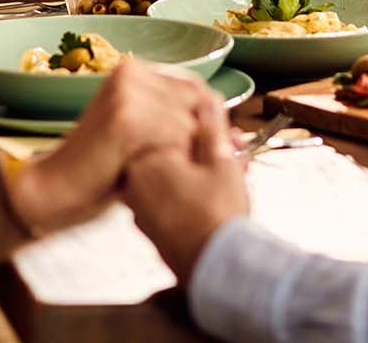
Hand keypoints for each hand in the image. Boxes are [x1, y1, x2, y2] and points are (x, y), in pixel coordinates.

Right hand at [9, 61, 223, 234]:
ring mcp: (127, 91)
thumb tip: (241, 138)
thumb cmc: (104, 170)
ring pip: (188, 124)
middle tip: (193, 171)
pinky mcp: (125, 117)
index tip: (222, 152)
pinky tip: (153, 176)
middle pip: (197, 104)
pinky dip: (171, 162)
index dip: (213, 123)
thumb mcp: (152, 143)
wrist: (57, 189)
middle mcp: (132, 71)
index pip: (197, 89)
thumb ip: (187, 132)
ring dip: (185, 156)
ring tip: (166, 176)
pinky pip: (173, 138)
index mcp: (136, 70)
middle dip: (203, 141)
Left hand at [124, 94, 247, 281]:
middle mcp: (133, 183)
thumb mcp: (221, 159)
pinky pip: (170, 196)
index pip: (168, 127)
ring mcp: (139, 208)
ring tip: (233, 169)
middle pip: (170, 150)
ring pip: (172, 174)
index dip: (201, 127)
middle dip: (203, 148)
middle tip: (234, 150)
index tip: (225, 132)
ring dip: (200, 168)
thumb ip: (210, 126)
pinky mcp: (150, 227)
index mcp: (143, 159)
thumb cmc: (218, 212)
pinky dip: (191, 189)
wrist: (217, 269)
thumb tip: (207, 99)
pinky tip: (217, 190)